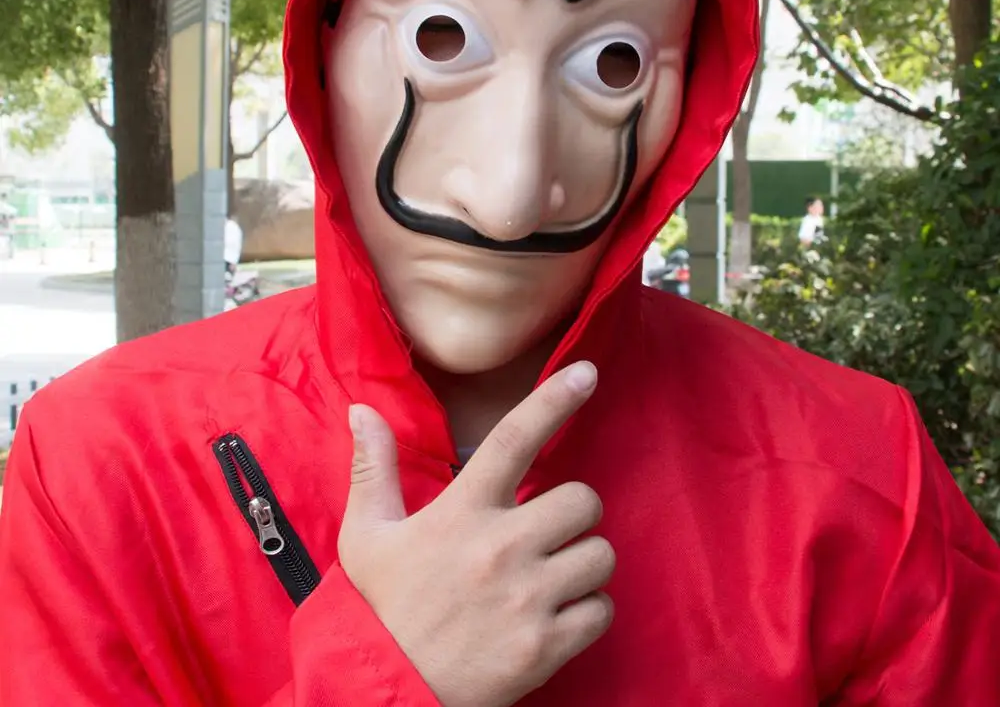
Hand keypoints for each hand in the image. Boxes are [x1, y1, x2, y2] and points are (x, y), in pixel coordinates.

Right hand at [338, 362, 614, 706]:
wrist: (384, 695)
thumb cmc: (380, 608)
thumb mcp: (366, 536)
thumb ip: (373, 469)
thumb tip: (361, 410)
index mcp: (460, 512)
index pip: (513, 438)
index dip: (554, 400)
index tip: (588, 372)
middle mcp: (500, 547)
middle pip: (582, 499)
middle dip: (574, 511)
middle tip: (548, 530)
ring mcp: (526, 598)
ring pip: (600, 554)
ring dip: (584, 562)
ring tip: (550, 576)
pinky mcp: (545, 646)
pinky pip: (601, 610)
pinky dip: (588, 612)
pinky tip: (555, 617)